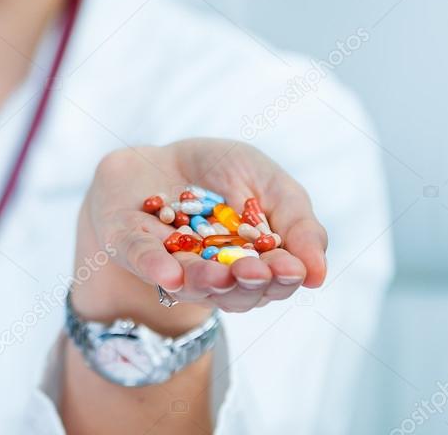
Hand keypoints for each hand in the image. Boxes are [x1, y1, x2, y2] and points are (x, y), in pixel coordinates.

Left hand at [72, 138, 327, 326]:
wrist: (160, 155)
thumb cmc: (222, 171)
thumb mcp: (269, 183)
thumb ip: (298, 222)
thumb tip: (318, 273)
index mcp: (251, 265)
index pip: (272, 281)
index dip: (281, 277)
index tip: (291, 268)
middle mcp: (212, 275)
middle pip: (234, 293)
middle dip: (247, 283)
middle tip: (257, 270)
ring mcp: (170, 263)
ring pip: (190, 283)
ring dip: (206, 281)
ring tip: (220, 274)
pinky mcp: (129, 244)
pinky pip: (141, 259)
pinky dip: (155, 266)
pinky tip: (169, 272)